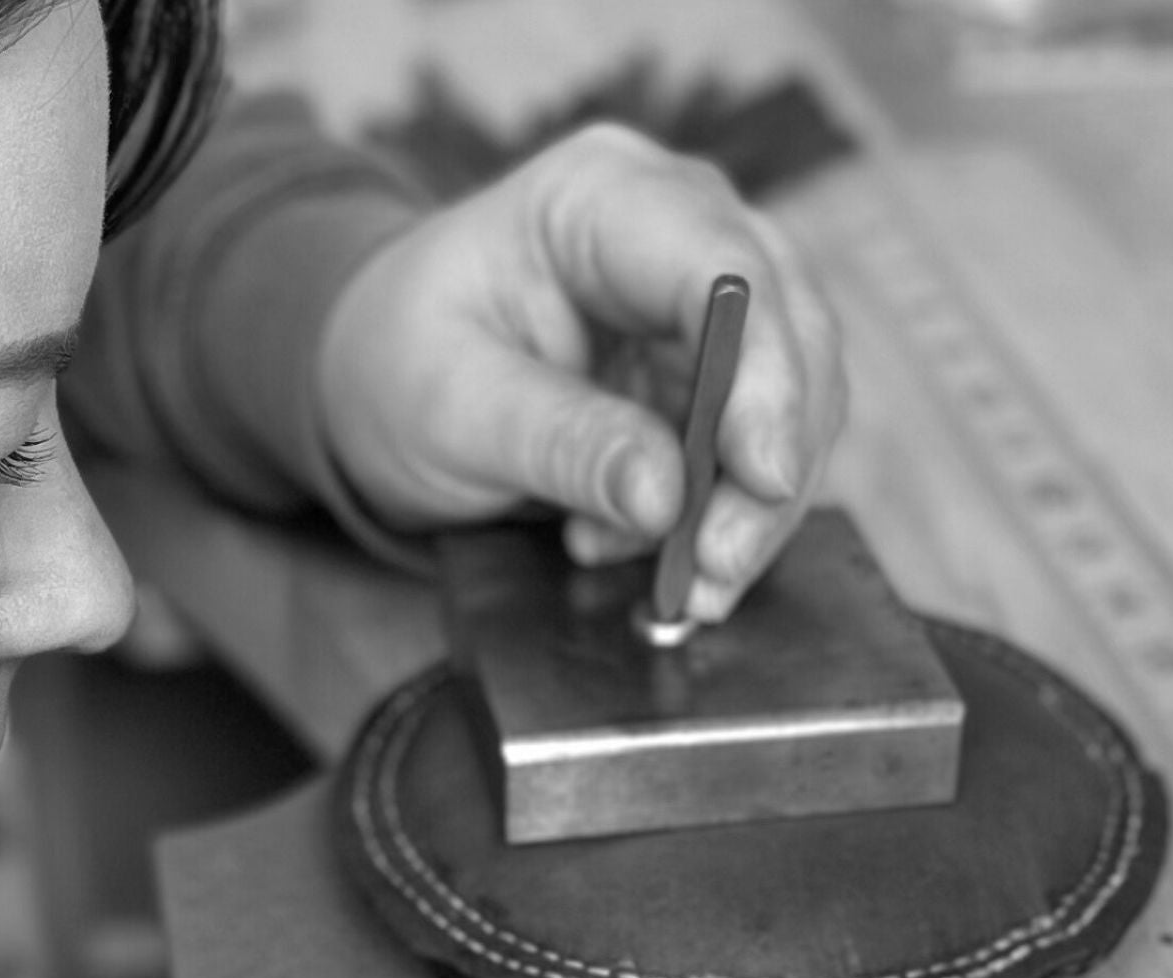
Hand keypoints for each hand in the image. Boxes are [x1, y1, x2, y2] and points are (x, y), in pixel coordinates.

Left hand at [316, 123, 845, 622]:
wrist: (374, 378)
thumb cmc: (397, 363)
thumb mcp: (453, 409)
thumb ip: (562, 444)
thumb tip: (667, 499)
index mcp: (600, 195)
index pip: (722, 268)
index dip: (761, 374)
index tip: (761, 477)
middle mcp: (678, 225)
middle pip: (786, 331)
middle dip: (770, 460)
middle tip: (720, 567)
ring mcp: (705, 294)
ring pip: (798, 395)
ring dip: (759, 504)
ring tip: (688, 586)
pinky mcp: (713, 365)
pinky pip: (764, 441)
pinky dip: (730, 513)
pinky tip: (659, 558)